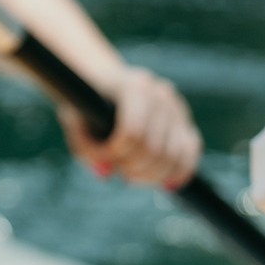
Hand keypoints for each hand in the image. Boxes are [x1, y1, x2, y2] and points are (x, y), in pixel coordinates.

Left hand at [59, 64, 201, 188]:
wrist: (103, 82)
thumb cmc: (86, 103)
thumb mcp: (74, 121)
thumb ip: (85, 147)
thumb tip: (106, 173)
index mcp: (133, 86)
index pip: (133, 131)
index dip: (117, 153)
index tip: (103, 157)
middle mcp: (160, 94)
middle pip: (154, 148)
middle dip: (134, 168)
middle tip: (120, 171)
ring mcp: (176, 107)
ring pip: (174, 155)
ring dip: (152, 175)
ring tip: (133, 176)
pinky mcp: (185, 120)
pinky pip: (190, 152)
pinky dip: (180, 172)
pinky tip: (167, 183)